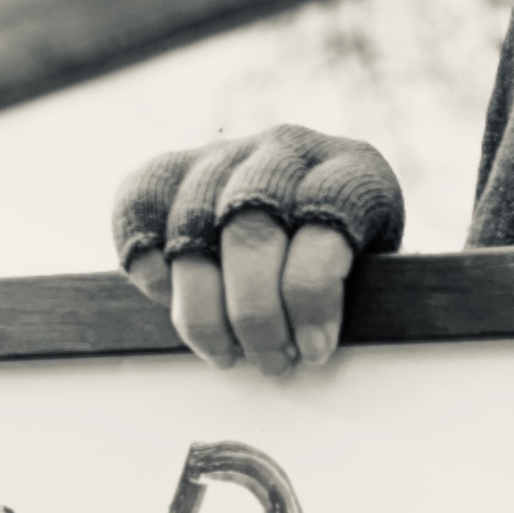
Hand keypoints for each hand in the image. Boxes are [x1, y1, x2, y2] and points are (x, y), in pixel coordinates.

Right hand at [113, 126, 403, 373]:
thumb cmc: (348, 254)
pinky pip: (139, 205)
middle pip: (248, 230)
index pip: (322, 228)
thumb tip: (310, 347)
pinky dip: (148, 263)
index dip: (311, 298)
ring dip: (201, 309)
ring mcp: (226, 154)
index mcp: (350, 169)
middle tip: (269, 362)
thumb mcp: (374, 267)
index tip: (313, 352)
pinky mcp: (173, 167)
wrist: (314, 203)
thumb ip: (351, 295)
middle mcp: (284, 150)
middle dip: (253, 313)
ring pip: (191, 228)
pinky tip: (172, 301)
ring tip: (224, 354)